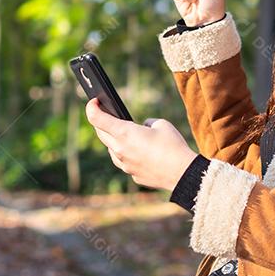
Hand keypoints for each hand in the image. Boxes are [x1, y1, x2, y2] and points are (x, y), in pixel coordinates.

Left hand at [84, 97, 198, 191]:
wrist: (182, 173)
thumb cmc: (172, 145)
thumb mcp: (160, 124)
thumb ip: (146, 123)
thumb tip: (142, 128)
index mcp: (124, 133)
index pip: (97, 118)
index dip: (92, 107)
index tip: (94, 101)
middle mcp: (120, 149)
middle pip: (101, 133)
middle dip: (100, 122)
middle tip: (105, 113)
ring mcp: (124, 164)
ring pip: (111, 149)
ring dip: (112, 139)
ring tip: (121, 132)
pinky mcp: (131, 174)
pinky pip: (123, 161)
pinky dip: (125, 153)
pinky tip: (134, 150)